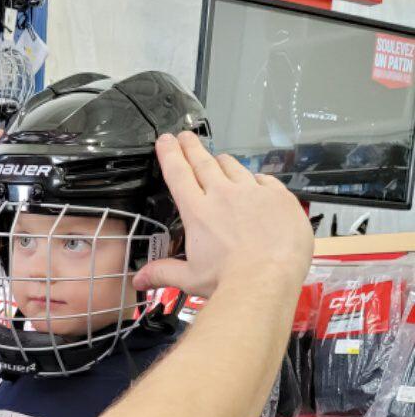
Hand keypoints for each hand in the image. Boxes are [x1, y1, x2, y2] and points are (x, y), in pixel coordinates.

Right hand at [133, 132, 313, 298]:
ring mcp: (253, 192)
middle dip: (191, 146)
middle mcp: (223, 195)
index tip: (166, 140)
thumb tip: (138, 280)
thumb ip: (164, 273)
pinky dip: (256, 181)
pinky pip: (264, 180)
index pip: (179, 174)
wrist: (266, 280)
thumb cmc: (227, 281)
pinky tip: (255, 185)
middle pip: (204, 162)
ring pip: (234, 166)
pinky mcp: (278, 196)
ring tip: (219, 160)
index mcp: (198, 212)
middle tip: (185, 136)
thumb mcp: (190, 278)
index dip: (170, 154)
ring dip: (223, 162)